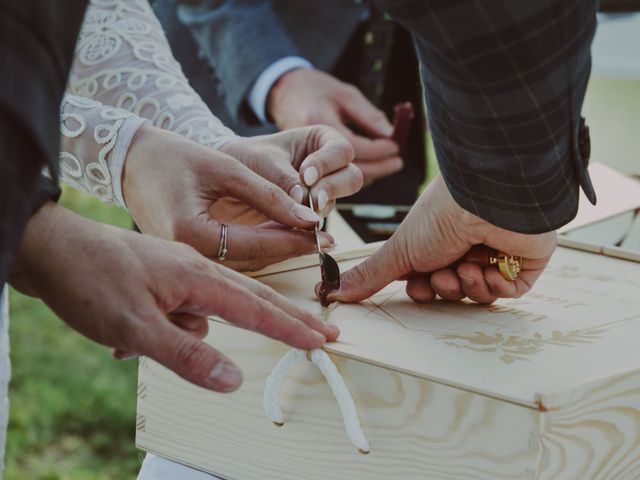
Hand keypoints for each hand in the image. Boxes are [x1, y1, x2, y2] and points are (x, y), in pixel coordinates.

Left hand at [12, 203, 338, 391]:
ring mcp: (176, 272)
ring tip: (129, 343)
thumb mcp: (136, 327)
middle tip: (320, 332)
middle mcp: (194, 269)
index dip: (291, 326)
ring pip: (204, 310)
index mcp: (197, 276)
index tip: (322, 338)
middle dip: (285, 318)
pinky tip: (122, 340)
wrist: (47, 248)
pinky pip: (176, 311)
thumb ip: (187, 355)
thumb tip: (234, 380)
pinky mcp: (159, 280)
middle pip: (250, 297)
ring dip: (184, 336)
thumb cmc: (89, 280)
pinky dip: (161, 330)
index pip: (256, 307)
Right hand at [123, 124, 333, 271]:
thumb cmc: (171, 156)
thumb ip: (269, 194)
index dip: (293, 239)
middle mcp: (184, 256)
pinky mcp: (184, 256)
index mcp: (190, 234)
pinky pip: (227, 258)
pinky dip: (255, 249)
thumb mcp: (225, 167)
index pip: (256, 244)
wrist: (128, 161)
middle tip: (323, 240)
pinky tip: (277, 236)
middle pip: (251, 261)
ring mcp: (181, 260)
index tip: (324, 235)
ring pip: (242, 264)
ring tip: (306, 237)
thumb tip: (308, 217)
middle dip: (289, 249)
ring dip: (274, 251)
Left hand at [219, 126, 361, 217]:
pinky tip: (290, 222)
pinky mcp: (311, 211)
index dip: (327, 164)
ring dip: (318, 207)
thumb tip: (305, 201)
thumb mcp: (264, 161)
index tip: (306, 176)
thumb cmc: (247, 157)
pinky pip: (320, 219)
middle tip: (311, 200)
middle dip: (331, 189)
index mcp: (321, 140)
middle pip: (351, 178)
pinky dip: (307, 222)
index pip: (341, 151)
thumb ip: (285, 179)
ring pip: (337, 200)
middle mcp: (328, 166)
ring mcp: (322, 190)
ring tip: (295, 210)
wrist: (226, 179)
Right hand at [268, 69, 401, 186]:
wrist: (281, 92)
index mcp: (317, 124)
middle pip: (348, 170)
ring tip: (387, 163)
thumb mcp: (344, 95)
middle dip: (377, 168)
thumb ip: (368, 117)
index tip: (396, 147)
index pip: (353, 148)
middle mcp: (307, 147)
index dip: (378, 150)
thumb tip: (392, 135)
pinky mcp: (302, 169)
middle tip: (397, 161)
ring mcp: (301, 161)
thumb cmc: (314, 88)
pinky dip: (351, 175)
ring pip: (341, 181)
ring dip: (367, 175)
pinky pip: (331, 180)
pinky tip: (367, 165)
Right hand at [327, 175, 556, 304]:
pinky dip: (496, 286)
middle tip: (443, 275)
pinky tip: (489, 268)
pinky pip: (510, 291)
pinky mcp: (526, 262)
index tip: (420, 287)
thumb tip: (331, 292)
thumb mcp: (399, 250)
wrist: (486, 201)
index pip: (431, 280)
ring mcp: (498, 254)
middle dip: (445, 288)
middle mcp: (468, 247)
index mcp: (441, 242)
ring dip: (468, 285)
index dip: (425, 291)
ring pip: (480, 293)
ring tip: (467, 266)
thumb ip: (371, 275)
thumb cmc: (441, 217)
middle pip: (454, 290)